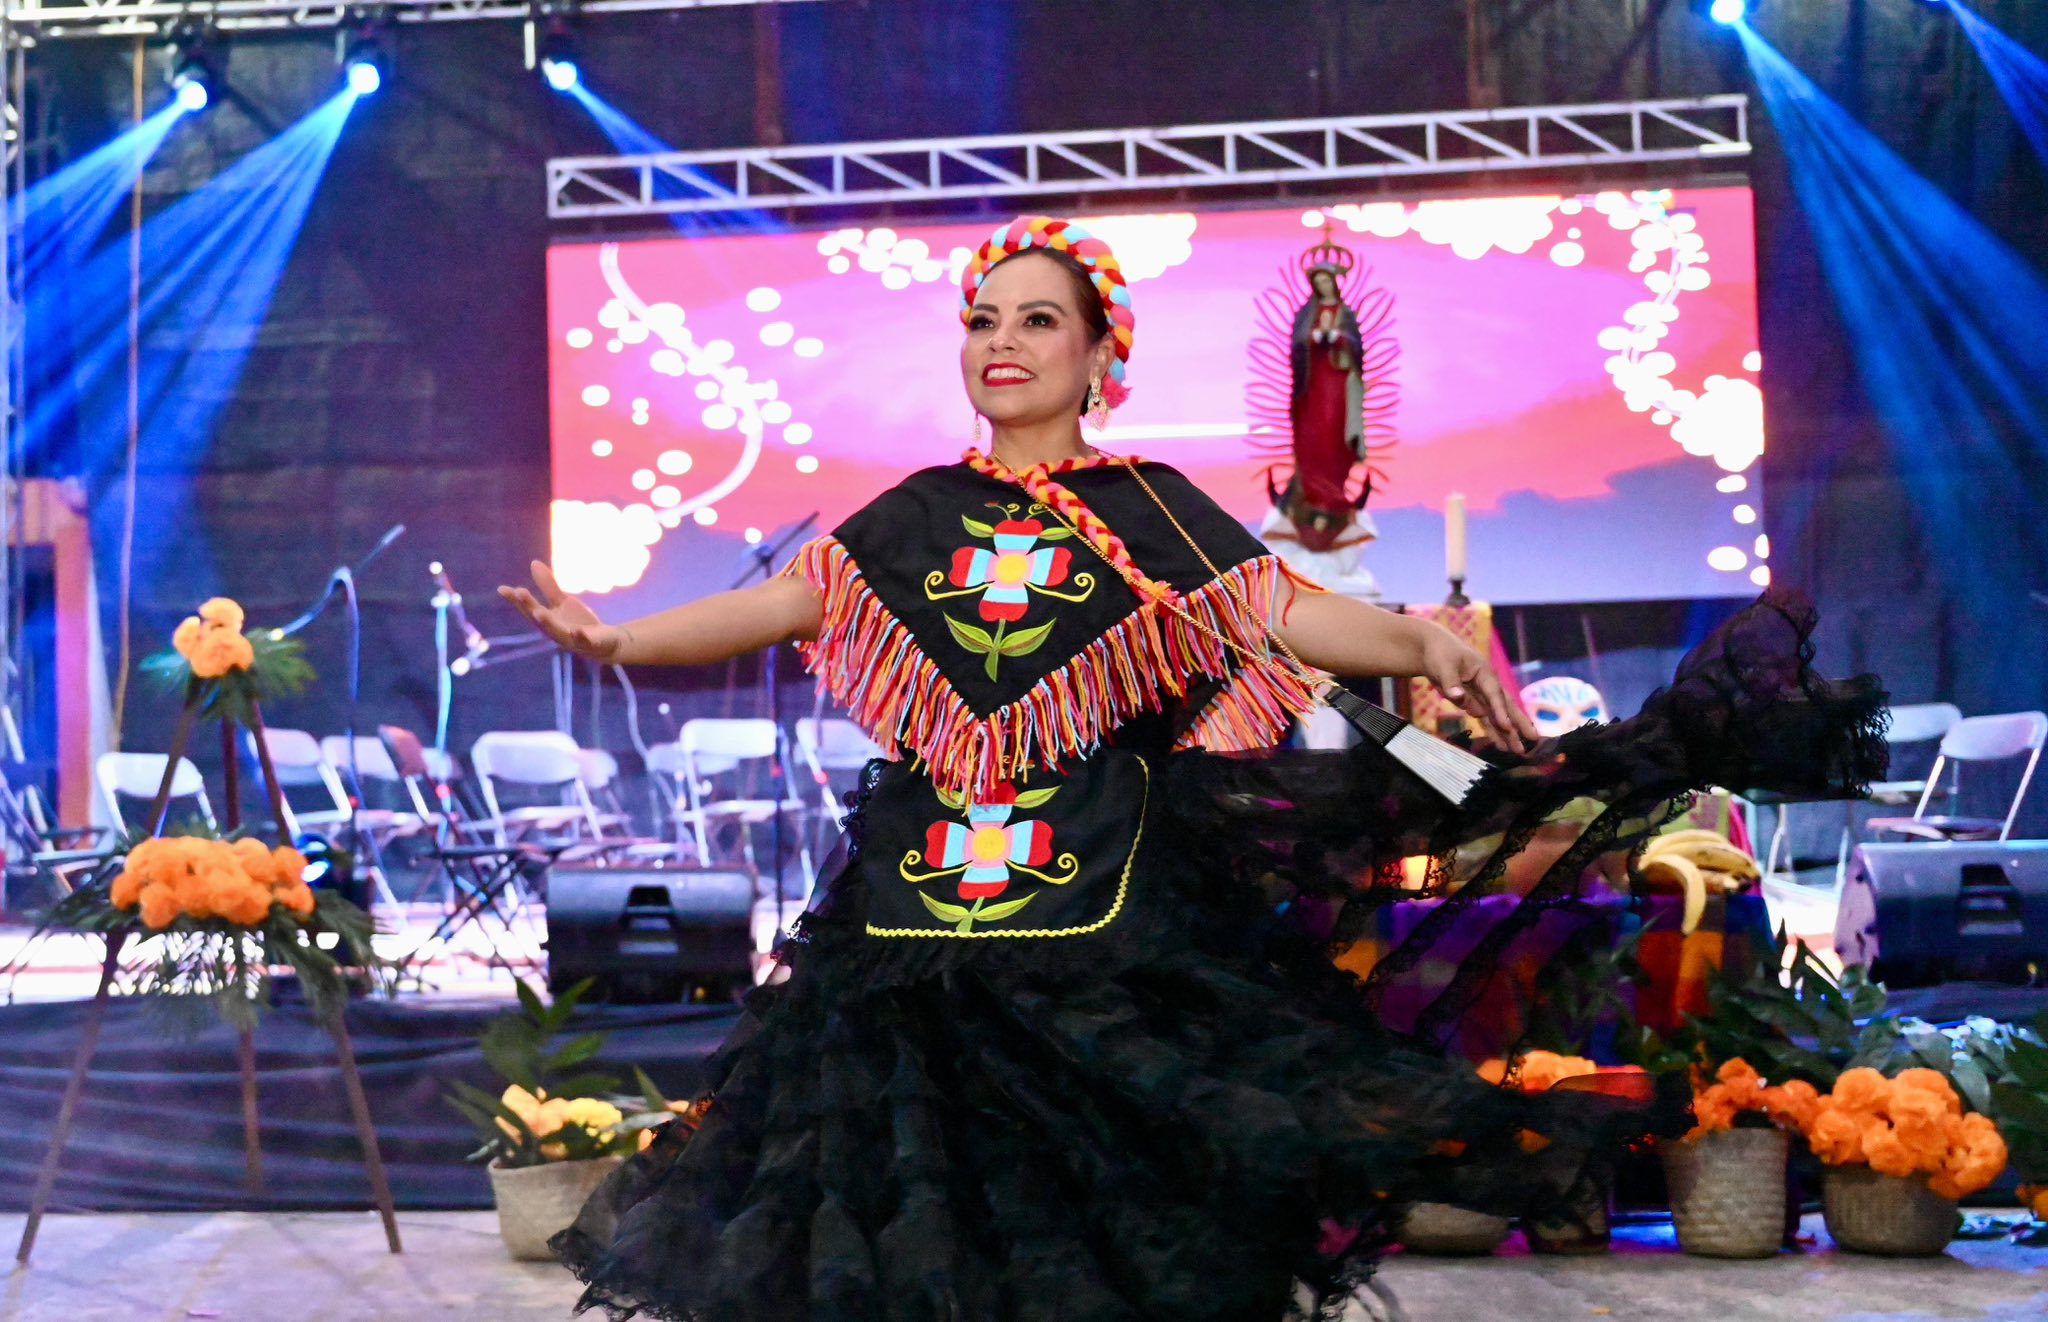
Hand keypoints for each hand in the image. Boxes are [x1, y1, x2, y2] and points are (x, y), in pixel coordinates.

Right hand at [497, 561, 630, 662]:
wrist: (607, 643)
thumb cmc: (579, 623)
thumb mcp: (563, 602)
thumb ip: (548, 586)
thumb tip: (533, 562)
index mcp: (547, 621)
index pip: (528, 609)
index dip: (515, 600)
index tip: (502, 589)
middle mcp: (555, 632)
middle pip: (539, 619)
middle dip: (529, 607)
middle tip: (518, 592)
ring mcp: (572, 640)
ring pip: (557, 632)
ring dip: (547, 622)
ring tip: (539, 612)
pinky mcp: (590, 644)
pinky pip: (583, 642)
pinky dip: (579, 637)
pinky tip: (577, 630)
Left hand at [1418, 629, 1538, 755]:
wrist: (1433, 649)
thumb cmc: (1440, 654)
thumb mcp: (1442, 666)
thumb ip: (1451, 683)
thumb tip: (1459, 697)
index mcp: (1484, 672)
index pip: (1494, 694)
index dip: (1500, 711)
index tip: (1507, 727)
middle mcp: (1488, 684)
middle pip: (1505, 705)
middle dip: (1517, 723)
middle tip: (1533, 739)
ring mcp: (1482, 694)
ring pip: (1497, 715)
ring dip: (1508, 732)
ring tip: (1519, 750)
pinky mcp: (1473, 702)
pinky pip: (1486, 719)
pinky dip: (1493, 731)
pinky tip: (1502, 746)